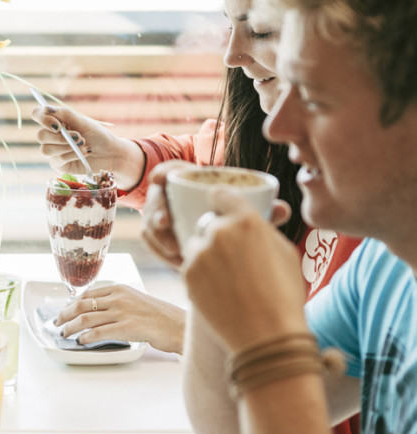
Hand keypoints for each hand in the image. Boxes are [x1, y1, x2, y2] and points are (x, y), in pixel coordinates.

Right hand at [32, 103, 144, 189]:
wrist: (111, 153)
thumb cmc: (98, 135)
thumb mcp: (83, 122)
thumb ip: (65, 114)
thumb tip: (46, 108)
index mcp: (56, 120)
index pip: (37, 115)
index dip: (42, 119)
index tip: (57, 125)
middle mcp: (52, 135)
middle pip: (40, 135)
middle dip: (60, 138)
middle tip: (78, 137)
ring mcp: (53, 151)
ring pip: (46, 150)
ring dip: (66, 147)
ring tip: (83, 145)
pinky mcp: (58, 164)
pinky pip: (57, 160)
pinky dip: (71, 155)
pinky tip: (84, 153)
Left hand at [55, 284, 185, 353]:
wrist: (178, 325)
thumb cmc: (159, 315)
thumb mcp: (136, 299)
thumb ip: (117, 301)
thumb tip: (95, 309)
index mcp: (120, 288)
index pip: (88, 293)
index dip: (72, 303)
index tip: (65, 310)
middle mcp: (119, 297)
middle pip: (81, 304)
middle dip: (65, 314)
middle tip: (58, 322)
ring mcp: (122, 312)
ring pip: (86, 319)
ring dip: (71, 327)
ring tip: (64, 334)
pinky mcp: (127, 328)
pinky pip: (98, 332)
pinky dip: (85, 337)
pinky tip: (81, 342)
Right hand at [141, 161, 295, 269]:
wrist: (228, 247)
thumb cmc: (239, 221)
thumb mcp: (247, 212)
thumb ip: (263, 210)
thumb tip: (282, 210)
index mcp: (189, 182)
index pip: (168, 171)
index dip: (161, 172)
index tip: (157, 178)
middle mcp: (171, 198)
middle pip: (154, 201)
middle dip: (156, 211)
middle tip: (166, 223)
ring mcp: (161, 219)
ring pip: (149, 225)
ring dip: (158, 237)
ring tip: (177, 252)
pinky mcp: (159, 239)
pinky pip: (151, 243)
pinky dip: (160, 252)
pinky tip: (177, 262)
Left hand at [182, 189, 308, 353]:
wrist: (266, 335)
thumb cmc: (284, 295)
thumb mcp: (285, 252)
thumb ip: (262, 229)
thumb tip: (254, 220)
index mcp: (247, 221)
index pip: (221, 195)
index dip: (220, 201)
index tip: (220, 207)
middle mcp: (219, 232)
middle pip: (208, 223)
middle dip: (216, 235)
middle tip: (231, 257)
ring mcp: (199, 254)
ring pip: (196, 245)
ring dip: (205, 255)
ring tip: (227, 278)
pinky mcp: (186, 275)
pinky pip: (190, 265)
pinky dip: (200, 274)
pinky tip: (219, 290)